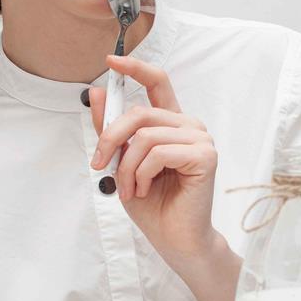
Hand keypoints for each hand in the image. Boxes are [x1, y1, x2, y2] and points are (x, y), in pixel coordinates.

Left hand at [88, 55, 218, 263]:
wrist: (175, 240)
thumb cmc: (154, 204)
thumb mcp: (122, 163)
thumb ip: (111, 130)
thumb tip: (96, 94)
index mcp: (172, 124)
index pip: (158, 82)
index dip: (135, 68)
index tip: (111, 61)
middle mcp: (189, 126)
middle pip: (140, 111)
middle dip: (111, 137)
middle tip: (99, 164)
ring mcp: (200, 139)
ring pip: (146, 135)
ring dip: (126, 166)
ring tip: (129, 188)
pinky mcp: (204, 156)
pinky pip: (158, 152)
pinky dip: (142, 173)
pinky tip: (145, 189)